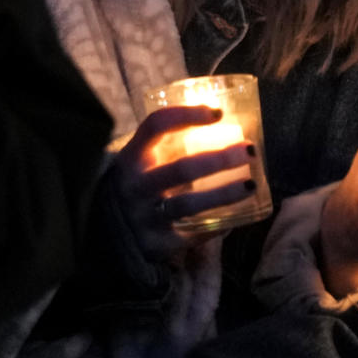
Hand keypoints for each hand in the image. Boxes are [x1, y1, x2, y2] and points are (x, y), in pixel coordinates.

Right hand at [111, 106, 255, 260]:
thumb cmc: (138, 181)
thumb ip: (170, 143)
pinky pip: (191, 235)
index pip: (157, 126)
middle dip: (220, 158)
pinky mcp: (154, 244)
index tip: (219, 113)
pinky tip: (237, 217)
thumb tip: (221, 120)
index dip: (188, 115)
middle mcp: (135, 186)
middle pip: (182, 168)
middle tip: (249, 150)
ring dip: (224, 193)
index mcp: (132, 156)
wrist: (106, 229)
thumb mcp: (142, 159)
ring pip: (189, 204)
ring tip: (251, 185)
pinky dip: (216, 226)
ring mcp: (143, 216)